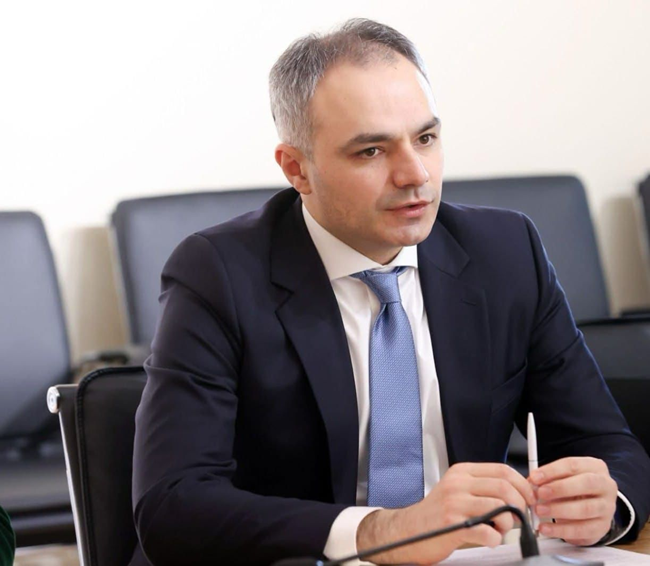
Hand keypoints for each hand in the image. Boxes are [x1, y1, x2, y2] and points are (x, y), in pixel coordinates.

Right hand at [356, 462, 536, 564]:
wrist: (407, 530)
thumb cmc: (436, 514)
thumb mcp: (458, 491)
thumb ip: (483, 488)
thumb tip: (518, 491)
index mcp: (461, 472)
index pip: (502, 470)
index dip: (523, 485)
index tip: (529, 498)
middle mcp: (458, 484)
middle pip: (505, 487)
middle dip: (520, 505)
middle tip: (519, 517)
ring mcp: (455, 503)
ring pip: (501, 508)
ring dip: (508, 524)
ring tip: (499, 529)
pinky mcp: (454, 525)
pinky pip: (490, 533)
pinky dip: (496, 540)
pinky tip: (488, 539)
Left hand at [530, 457, 617, 545]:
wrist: (593, 505)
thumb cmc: (574, 486)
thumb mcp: (563, 477)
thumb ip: (548, 478)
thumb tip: (531, 484)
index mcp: (594, 467)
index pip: (573, 465)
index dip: (552, 471)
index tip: (535, 477)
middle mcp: (606, 486)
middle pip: (586, 483)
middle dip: (560, 488)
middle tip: (540, 493)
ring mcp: (607, 507)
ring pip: (586, 508)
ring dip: (559, 510)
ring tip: (540, 511)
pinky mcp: (603, 527)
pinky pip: (583, 530)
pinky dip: (562, 530)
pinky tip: (547, 528)